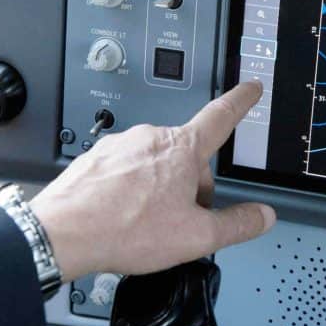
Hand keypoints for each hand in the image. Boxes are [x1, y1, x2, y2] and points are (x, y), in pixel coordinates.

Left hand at [31, 81, 275, 280]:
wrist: (63, 233)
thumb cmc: (125, 229)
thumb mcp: (195, 237)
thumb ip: (236, 225)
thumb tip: (262, 216)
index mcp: (182, 149)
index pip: (221, 117)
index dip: (240, 102)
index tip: (249, 89)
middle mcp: (151, 137)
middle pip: (187, 155)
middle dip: (192, 184)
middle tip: (182, 219)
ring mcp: (121, 145)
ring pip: (155, 163)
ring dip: (160, 188)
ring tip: (146, 222)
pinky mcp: (97, 158)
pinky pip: (126, 169)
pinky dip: (131, 190)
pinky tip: (123, 216)